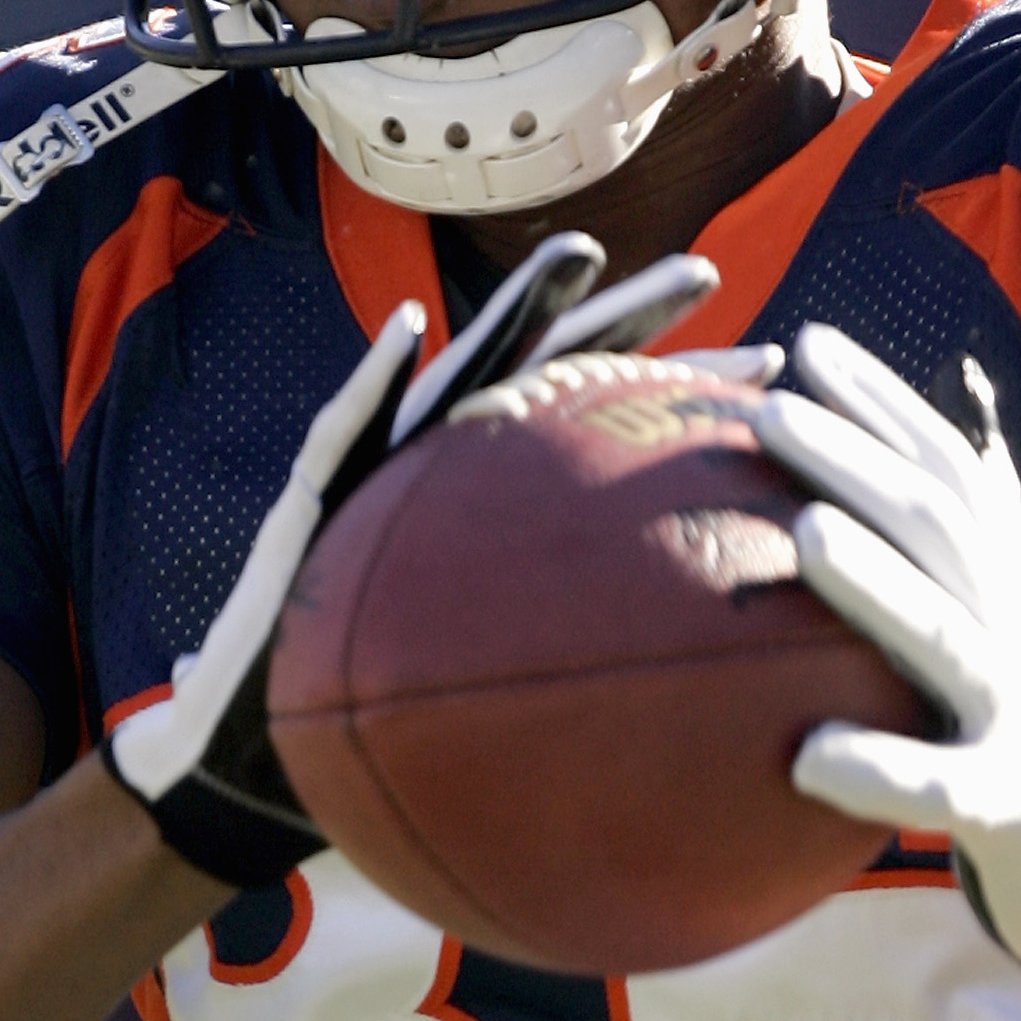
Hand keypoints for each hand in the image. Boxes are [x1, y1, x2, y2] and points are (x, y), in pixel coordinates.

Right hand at [107, 233, 736, 884]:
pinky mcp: (300, 508)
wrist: (244, 765)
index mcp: (496, 512)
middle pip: (550, 376)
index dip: (684, 392)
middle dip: (626, 318)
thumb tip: (703, 719)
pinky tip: (409, 333)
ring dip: (514, 312)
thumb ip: (572, 684)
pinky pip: (341, 437)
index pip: (607, 434)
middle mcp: (443, 477)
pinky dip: (372, 382)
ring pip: (455, 377)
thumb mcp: (491, 717)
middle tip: (708, 271)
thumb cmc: (366, 743)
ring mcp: (372, 482)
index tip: (777, 364)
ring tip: (577, 256)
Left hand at [756, 324, 1020, 1018]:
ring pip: (947, 639)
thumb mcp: (1012, 641)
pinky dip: (880, 773)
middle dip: (859, 460)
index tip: (807, 345)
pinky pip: (945, 790)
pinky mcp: (1018, 807)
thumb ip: (959, 570)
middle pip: (942, 528)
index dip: (885, 405)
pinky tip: (807, 760)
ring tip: (805, 536)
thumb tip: (877, 486)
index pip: (952, 472)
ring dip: (877, 584)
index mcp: (1018, 587)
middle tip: (772, 411)